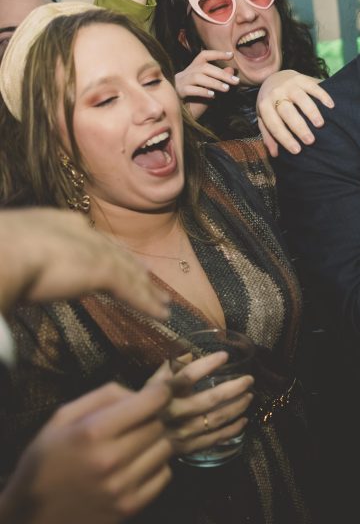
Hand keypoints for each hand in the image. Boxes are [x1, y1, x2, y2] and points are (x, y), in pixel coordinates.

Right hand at [0, 209, 168, 319]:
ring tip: (163, 303)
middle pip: (116, 254)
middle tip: (149, 278)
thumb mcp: (11, 250)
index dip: (108, 251)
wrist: (0, 251)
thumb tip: (16, 272)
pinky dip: (147, 304)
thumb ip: (26, 259)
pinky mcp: (104, 271)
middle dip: (135, 268)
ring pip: (130, 274)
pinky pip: (132, 292)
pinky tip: (160, 315)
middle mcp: (82, 233)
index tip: (118, 258)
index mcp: (58, 223)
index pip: (92, 240)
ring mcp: (95, 251)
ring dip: (148, 291)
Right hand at [0, 382, 172, 523]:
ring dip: (156, 443)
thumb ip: (104, 397)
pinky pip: (165, 475)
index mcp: (93, 432)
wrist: (31, 516)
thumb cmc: (46, 461)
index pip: (151, 402)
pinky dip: (156, 467)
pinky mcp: (130, 507)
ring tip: (136, 445)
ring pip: (166, 448)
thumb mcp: (62, 419)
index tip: (159, 392)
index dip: (160, 392)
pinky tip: (137, 466)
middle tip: (139, 423)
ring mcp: (122, 486)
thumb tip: (142, 390)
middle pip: (159, 425)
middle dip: (153, 419)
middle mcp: (111, 459)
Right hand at [148, 353, 252, 457]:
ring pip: (215, 420)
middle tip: (249, 380)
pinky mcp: (186, 449)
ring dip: (236, 407)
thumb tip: (188, 352)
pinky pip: (213, 440)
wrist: (126, 444)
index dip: (207, 365)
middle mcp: (172, 415)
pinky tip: (243, 421)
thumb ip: (168, 369)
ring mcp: (180, 434)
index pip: (187, 377)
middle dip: (233, 388)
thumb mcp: (149, 386)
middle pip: (209, 400)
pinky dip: (232, 431)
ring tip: (250, 396)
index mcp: (162, 396)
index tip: (224, 356)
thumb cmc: (140, 409)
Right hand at [174, 50, 237, 118]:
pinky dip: (202, 91)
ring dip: (214, 82)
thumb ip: (219, 79)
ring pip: (197, 77)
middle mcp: (185, 74)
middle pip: (203, 67)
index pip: (203, 56)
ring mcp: (180, 82)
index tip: (231, 55)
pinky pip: (189, 90)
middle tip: (236, 81)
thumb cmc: (196, 101)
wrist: (180, 116)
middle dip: (221, 74)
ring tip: (226, 89)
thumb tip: (231, 69)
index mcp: (192, 70)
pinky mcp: (178, 93)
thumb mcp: (210, 89)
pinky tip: (213, 96)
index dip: (217, 54)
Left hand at [255, 70, 334, 156]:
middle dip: (299, 127)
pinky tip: (330, 106)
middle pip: (287, 112)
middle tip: (310, 141)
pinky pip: (313, 86)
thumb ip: (269, 135)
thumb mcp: (264, 118)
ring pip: (300, 98)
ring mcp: (289, 85)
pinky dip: (323, 96)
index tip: (297, 151)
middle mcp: (276, 94)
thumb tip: (275, 154)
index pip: (274, 125)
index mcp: (265, 106)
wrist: (274, 77)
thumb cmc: (271, 103)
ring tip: (320, 124)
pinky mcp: (302, 78)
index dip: (285, 139)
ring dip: (311, 112)